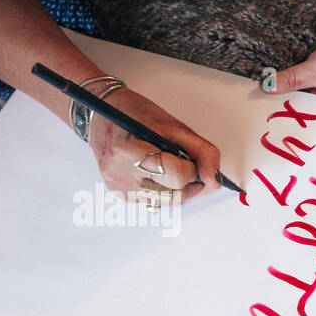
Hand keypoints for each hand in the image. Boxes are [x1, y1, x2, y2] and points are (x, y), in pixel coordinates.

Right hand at [88, 86, 221, 204]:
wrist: (101, 113)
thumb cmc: (136, 115)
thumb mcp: (174, 126)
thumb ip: (202, 153)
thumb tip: (214, 181)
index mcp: (129, 151)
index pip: (176, 176)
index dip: (191, 169)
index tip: (190, 159)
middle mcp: (119, 173)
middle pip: (173, 194)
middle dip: (186, 180)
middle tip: (182, 162)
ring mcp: (118, 187)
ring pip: (167, 201)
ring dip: (176, 187)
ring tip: (166, 164)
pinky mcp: (120, 195)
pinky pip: (154, 201)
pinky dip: (162, 189)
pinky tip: (154, 171)